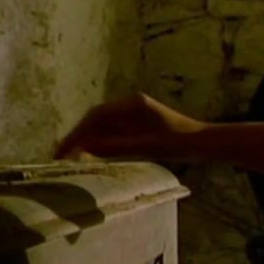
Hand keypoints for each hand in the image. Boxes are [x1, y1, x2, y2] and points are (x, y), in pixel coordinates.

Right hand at [54, 93, 204, 161]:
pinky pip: (112, 135)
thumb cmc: (180, 143)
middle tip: (59, 155)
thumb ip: (116, 146)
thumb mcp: (147, 146)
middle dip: (78, 136)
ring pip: (103, 128)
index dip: (78, 131)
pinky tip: (89, 157)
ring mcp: (134, 117)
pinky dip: (100, 145)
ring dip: (87, 141)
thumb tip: (85, 147)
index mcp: (133, 104)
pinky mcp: (137, 128)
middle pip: (97, 120)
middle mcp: (131, 107)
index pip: (97, 116)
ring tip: (68, 158)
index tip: (63, 147)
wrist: (204, 144)